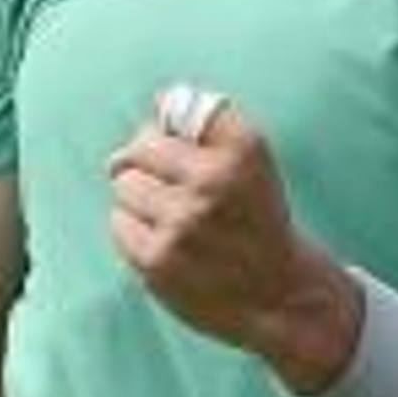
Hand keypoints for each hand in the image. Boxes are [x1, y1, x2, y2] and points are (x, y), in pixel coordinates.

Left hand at [107, 91, 357, 388]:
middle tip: (169, 186)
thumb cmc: (256, 218)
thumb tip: (158, 102)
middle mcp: (212, 183)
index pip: (175, 106)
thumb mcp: (253, 159)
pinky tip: (163, 241)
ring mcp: (182, 224)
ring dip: (138, 199)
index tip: (177, 144)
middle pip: (138, 147)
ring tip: (170, 217)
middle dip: (145, 163)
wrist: (279, 294)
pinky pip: (118, 224)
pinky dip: (133, 230)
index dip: (167, 127)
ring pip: (123, 186)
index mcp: (241, 150)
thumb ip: (209, 121)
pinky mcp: (158, 260)